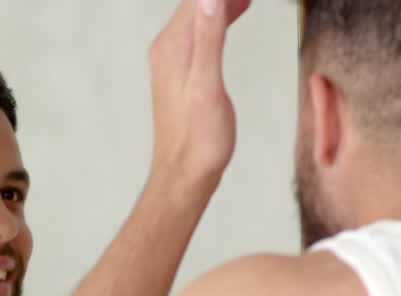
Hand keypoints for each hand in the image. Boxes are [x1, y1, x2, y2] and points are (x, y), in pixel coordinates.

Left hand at [147, 0, 249, 194]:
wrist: (184, 174)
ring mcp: (171, 60)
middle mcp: (167, 48)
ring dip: (221, 1)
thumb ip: (209, 38)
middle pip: (196, 2)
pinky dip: (217, 17)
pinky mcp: (179, 71)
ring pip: (197, 14)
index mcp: (173, 46)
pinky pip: (198, 31)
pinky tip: (233, 15)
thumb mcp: (208, 85)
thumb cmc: (198, 139)